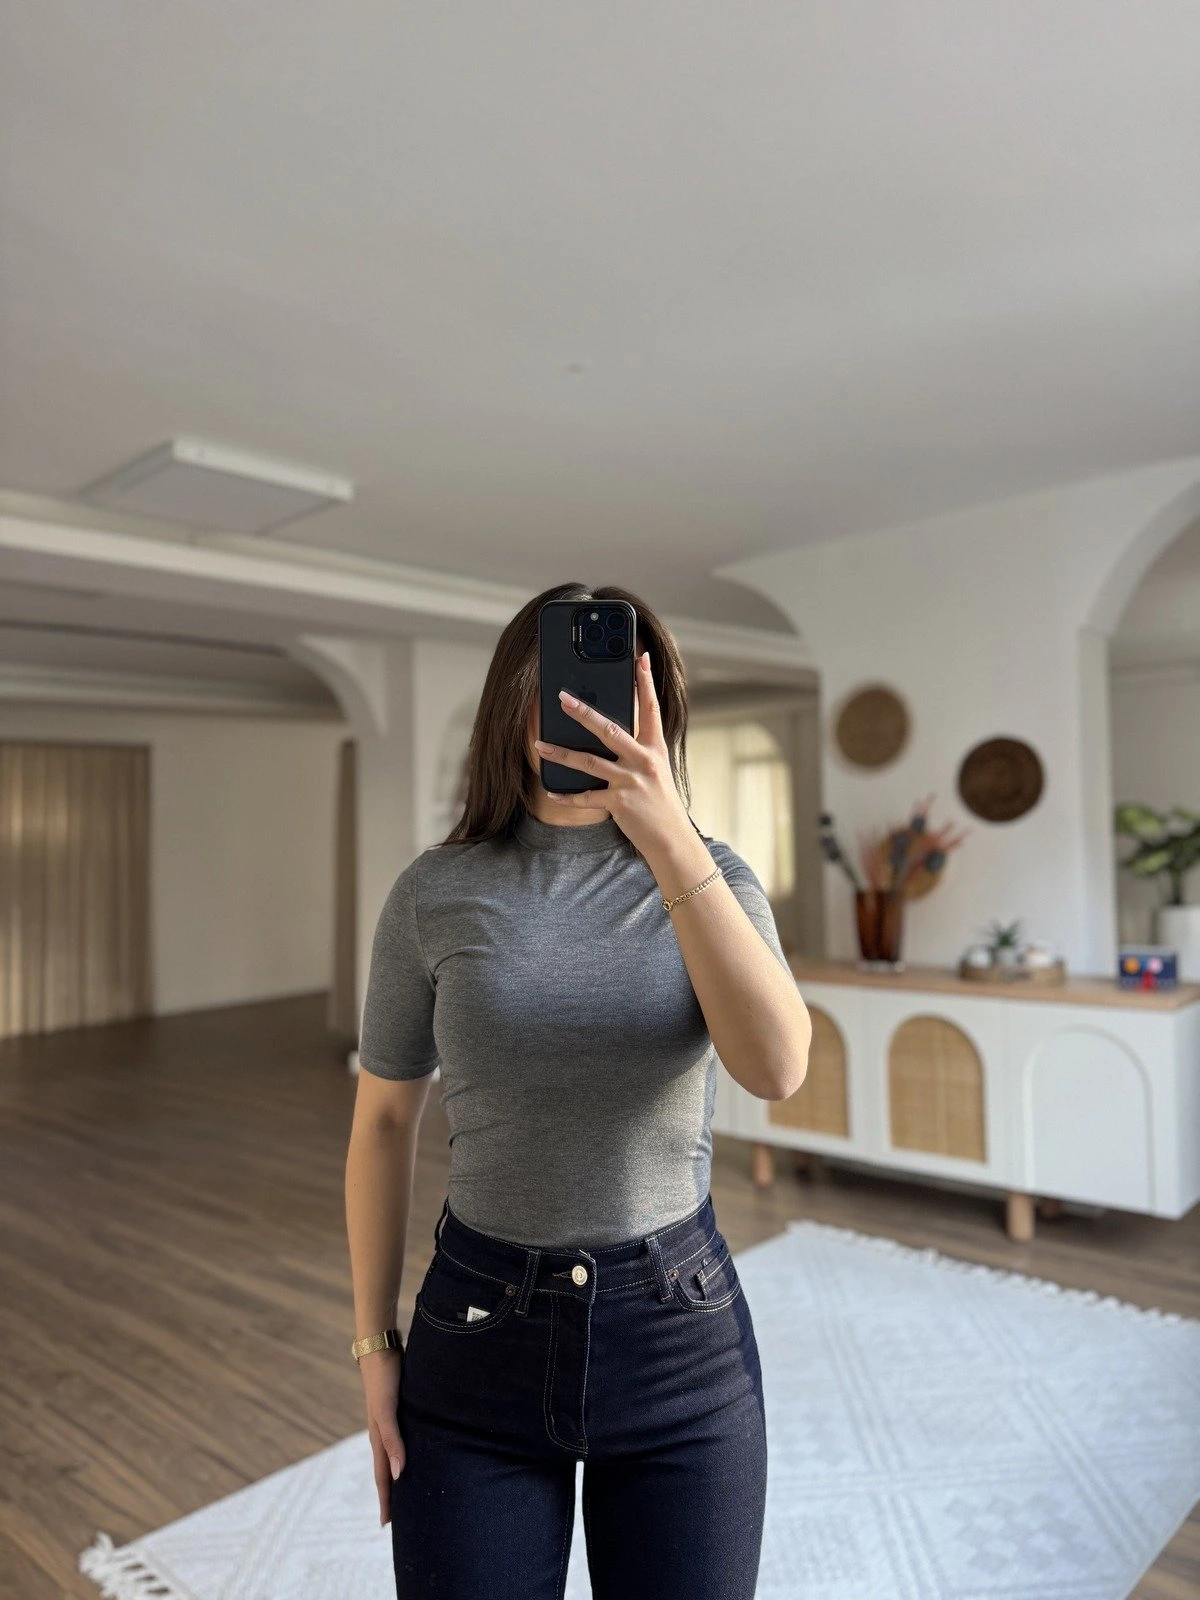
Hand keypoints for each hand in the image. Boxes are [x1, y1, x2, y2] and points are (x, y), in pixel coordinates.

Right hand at [360, 1350, 405, 1525]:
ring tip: (406, 1490)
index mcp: (379, 1438)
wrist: (381, 1348)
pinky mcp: (399, 1409)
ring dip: (398, 1474)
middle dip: (391, 1493)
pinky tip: (415, 1452)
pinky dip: (405, 1452)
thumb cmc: (384, 1379)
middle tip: (398, 1516)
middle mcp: (383, 1433)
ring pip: (394, 1455)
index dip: (386, 1500)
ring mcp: (390, 1421)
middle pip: (387, 1470)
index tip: (386, 1525)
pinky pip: (402, 1438)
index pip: (383, 1477)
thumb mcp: (387, 1410)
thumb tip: (399, 1473)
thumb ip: (392, 1440)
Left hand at [533, 650, 696, 861]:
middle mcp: (644, 761)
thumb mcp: (656, 771)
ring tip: (539, 744)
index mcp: (655, 749)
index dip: (645, 682)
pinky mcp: (619, 803)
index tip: (640, 658)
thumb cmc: (662, 804)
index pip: (650, 709)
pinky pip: (585, 798)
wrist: (673, 840)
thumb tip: (608, 733)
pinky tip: (551, 791)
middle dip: (583, 712)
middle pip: (610, 730)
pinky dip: (566, 796)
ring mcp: (631, 782)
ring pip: (589, 762)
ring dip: (560, 753)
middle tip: (563, 698)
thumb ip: (637, 751)